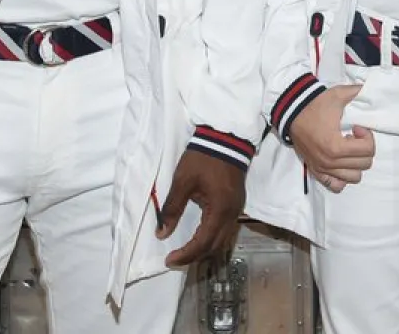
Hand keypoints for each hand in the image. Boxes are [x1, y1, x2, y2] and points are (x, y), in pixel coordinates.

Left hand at [160, 149, 246, 267]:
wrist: (226, 138)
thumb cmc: (203, 159)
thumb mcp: (183, 182)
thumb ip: (172, 209)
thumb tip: (161, 234)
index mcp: (219, 210)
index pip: (202, 243)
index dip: (185, 255)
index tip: (168, 260)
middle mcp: (232, 215)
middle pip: (215, 246)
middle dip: (194, 256)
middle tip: (174, 259)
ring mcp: (237, 209)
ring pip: (222, 240)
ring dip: (204, 249)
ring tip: (186, 252)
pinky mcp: (237, 204)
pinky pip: (226, 230)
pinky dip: (212, 238)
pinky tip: (200, 236)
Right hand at [289, 84, 374, 191]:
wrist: (292, 111)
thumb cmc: (316, 105)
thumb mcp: (338, 95)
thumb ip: (358, 91)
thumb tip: (372, 89)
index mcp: (336, 146)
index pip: (368, 150)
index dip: (368, 136)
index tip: (357, 128)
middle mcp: (329, 162)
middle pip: (364, 164)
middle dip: (364, 148)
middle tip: (354, 137)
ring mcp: (322, 169)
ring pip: (354, 177)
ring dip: (356, 163)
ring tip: (348, 148)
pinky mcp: (316, 172)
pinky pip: (336, 185)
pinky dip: (342, 176)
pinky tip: (341, 162)